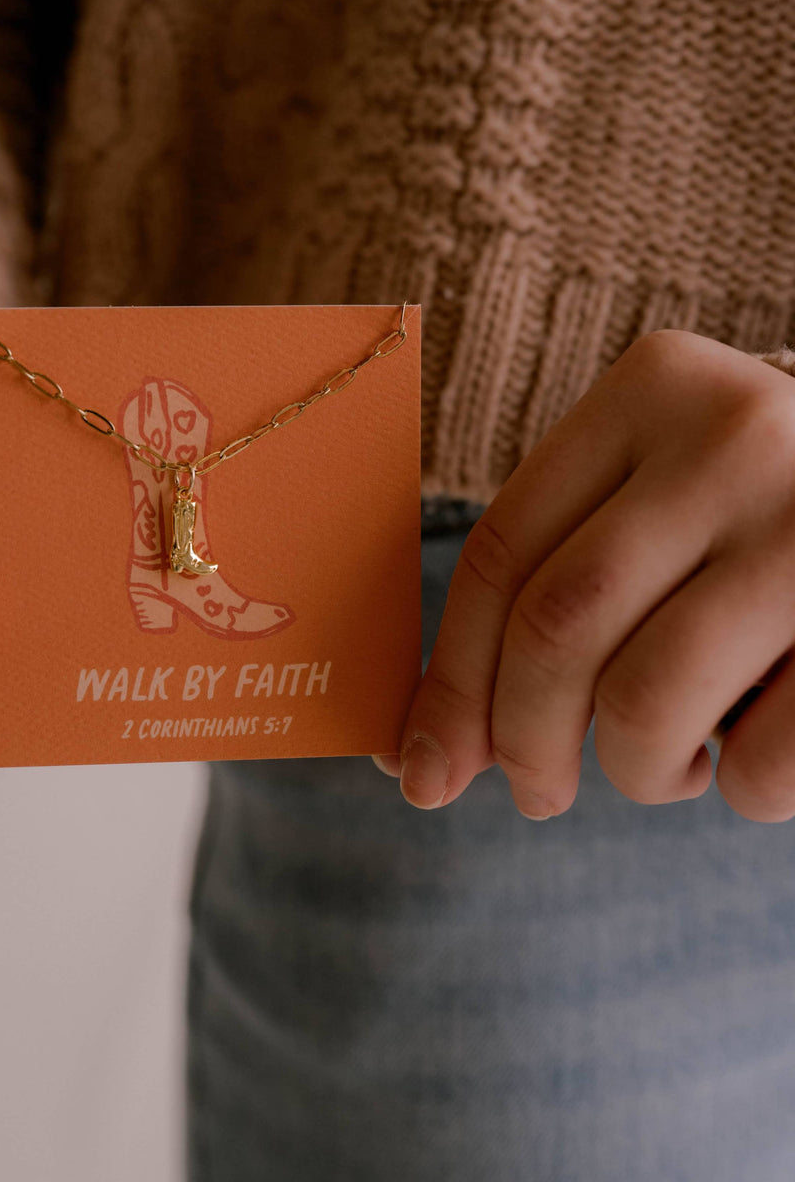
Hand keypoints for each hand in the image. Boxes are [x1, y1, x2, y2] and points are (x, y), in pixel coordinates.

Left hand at [378, 329, 794, 822]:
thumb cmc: (759, 517)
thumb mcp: (660, 498)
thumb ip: (553, 586)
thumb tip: (421, 755)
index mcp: (653, 388)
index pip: (504, 552)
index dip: (449, 679)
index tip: (423, 769)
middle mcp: (735, 435)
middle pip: (559, 627)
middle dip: (522, 740)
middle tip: (536, 793)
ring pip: (645, 700)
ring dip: (634, 771)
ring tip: (663, 766)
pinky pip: (767, 760)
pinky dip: (744, 793)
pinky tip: (757, 754)